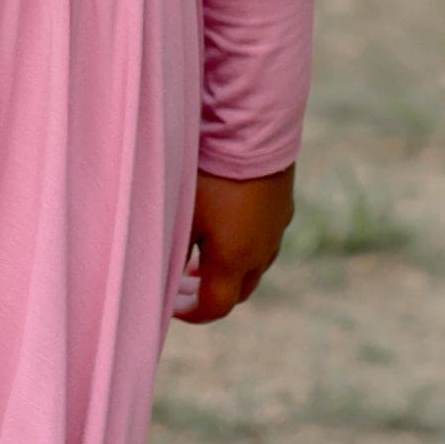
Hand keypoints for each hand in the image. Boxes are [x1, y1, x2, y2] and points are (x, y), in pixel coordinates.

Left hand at [175, 165, 294, 324]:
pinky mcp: (283, 207)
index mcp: (234, 260)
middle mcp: (261, 252)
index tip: (170, 305)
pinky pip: (264, 239)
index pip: (215, 307)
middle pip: (237, 290)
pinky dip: (243, 246)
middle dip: (210, 293)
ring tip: (201, 258)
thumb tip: (161, 279)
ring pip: (254, 265)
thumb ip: (171, 253)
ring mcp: (276, 229)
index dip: (191, 313)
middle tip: (183, 285)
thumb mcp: (181, 216)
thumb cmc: (209, 175)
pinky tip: (226, 225)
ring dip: (228, 269)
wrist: (252, 130)